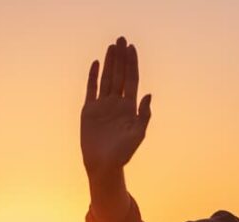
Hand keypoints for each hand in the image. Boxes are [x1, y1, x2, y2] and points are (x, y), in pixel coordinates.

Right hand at [81, 35, 151, 177]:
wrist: (104, 165)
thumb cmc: (123, 153)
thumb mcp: (138, 134)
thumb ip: (144, 114)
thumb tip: (149, 94)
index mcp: (130, 107)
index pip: (132, 80)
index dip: (132, 64)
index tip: (132, 48)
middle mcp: (117, 103)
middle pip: (120, 75)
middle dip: (121, 57)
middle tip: (122, 38)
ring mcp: (103, 105)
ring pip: (107, 78)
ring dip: (109, 62)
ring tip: (112, 46)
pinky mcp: (89, 110)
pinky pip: (91, 89)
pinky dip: (93, 76)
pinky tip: (96, 63)